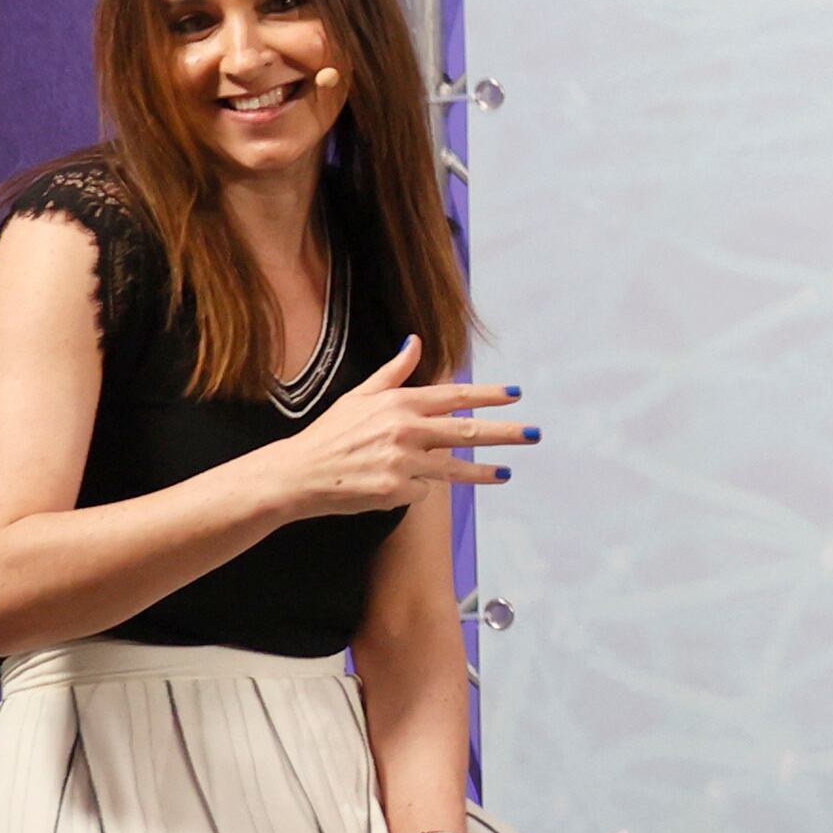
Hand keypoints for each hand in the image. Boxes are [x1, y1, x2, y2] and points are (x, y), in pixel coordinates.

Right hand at [292, 341, 532, 512]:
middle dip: (505, 432)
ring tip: (507, 473)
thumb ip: (394, 372)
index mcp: (397, 403)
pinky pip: (421, 490)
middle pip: (466, 430)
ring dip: (484, 471)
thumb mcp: (360, 396)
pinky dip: (413, 488)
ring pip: (454, 467)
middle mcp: (403, 429)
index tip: (515, 394)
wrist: (297, 474)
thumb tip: (416, 342)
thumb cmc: (331, 434)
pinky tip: (392, 485)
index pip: (453, 395)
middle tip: (535, 433)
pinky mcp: (395, 489)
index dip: (487, 395)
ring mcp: (401, 461)